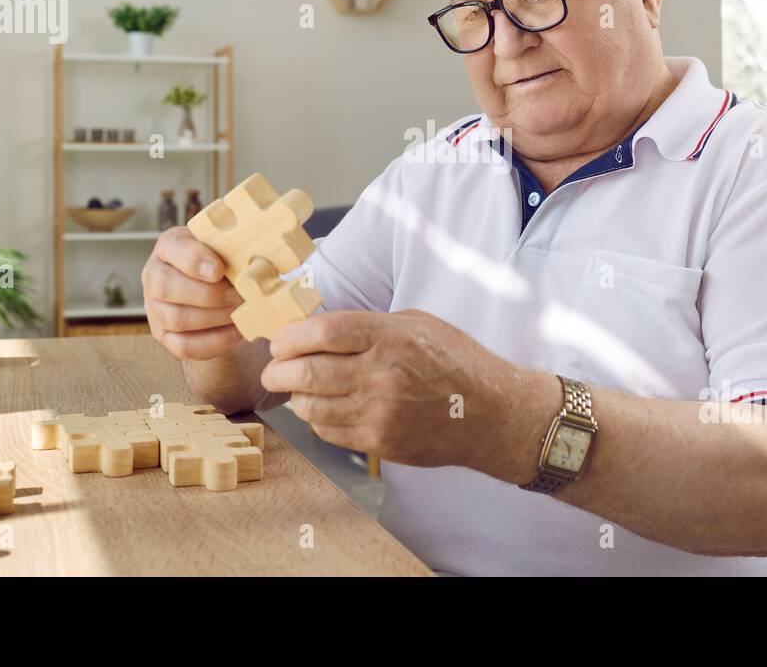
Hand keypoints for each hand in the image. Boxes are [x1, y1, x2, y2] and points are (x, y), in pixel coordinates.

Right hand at [142, 226, 245, 361]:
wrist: (222, 288)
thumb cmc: (225, 261)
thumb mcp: (227, 246)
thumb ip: (234, 246)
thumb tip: (253, 261)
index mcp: (169, 246)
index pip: (173, 248)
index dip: (194, 260)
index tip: (219, 270)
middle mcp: (154, 276)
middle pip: (167, 287)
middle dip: (209, 294)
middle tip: (239, 295)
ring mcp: (156, 308)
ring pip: (176, 318)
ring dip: (215, 317)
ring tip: (241, 312)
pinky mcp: (165, 336)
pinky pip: (184, 346)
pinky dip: (214, 341)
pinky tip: (236, 332)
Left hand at [260, 308, 556, 476]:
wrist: (493, 414)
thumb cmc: (458, 362)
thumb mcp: (419, 324)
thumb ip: (372, 324)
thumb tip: (320, 329)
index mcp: (392, 336)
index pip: (323, 332)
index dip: (291, 336)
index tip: (280, 340)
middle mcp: (384, 374)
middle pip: (307, 371)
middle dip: (278, 371)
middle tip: (272, 370)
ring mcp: (381, 412)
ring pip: (312, 406)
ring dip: (295, 397)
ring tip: (296, 390)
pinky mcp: (381, 442)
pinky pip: (329, 431)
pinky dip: (317, 420)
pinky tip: (323, 410)